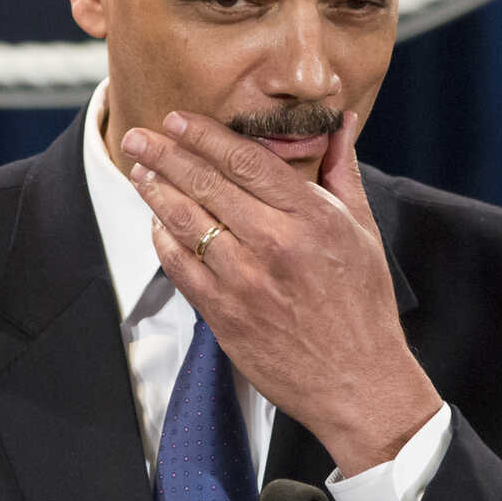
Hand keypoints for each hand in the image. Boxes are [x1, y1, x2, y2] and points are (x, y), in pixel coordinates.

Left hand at [121, 110, 442, 475]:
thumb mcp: (363, 228)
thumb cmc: (363, 302)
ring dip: (155, 191)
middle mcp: (275, 244)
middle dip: (166, 153)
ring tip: (139, 170)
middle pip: (207, 184)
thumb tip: (341, 120)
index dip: (205, 135)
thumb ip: (342, 169)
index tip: (178, 118)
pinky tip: (156, 222)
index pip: (246, 160)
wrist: (357, 382)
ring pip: (186, 222)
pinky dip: (162, 240)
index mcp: (311, 217)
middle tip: (138, 134)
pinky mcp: (224, 315)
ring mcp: (245, 281)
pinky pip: (180, 267)